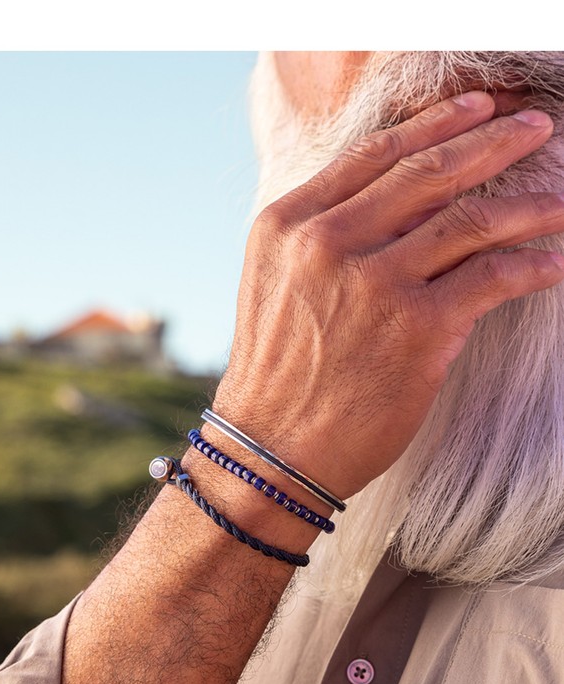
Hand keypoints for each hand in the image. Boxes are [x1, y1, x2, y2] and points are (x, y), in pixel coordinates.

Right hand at [214, 91, 563, 500]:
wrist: (272, 451)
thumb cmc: (277, 377)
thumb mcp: (277, 286)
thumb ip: (323, 238)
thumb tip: (395, 208)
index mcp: (290, 225)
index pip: (375, 155)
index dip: (435, 125)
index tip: (476, 109)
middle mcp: (329, 243)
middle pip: (429, 174)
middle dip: (493, 143)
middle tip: (535, 129)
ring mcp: (375, 284)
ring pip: (471, 220)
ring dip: (529, 205)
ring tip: (563, 199)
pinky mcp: (418, 329)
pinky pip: (492, 277)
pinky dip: (532, 266)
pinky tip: (553, 262)